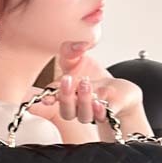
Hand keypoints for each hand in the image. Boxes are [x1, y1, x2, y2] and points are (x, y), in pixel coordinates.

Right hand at [27, 38, 142, 125]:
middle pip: (66, 111)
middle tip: (67, 80)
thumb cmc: (92, 75)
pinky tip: (99, 102)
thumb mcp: (77, 58)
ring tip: (85, 83)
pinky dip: (99, 111)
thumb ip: (71, 51)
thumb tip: (78, 45)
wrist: (116, 86)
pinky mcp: (108, 113)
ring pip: (83, 115)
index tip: (46, 96)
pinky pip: (101, 117)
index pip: (52, 99)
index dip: (47, 98)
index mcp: (64, 95)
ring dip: (83, 100)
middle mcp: (75, 107)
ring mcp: (91, 112)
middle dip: (65, 96)